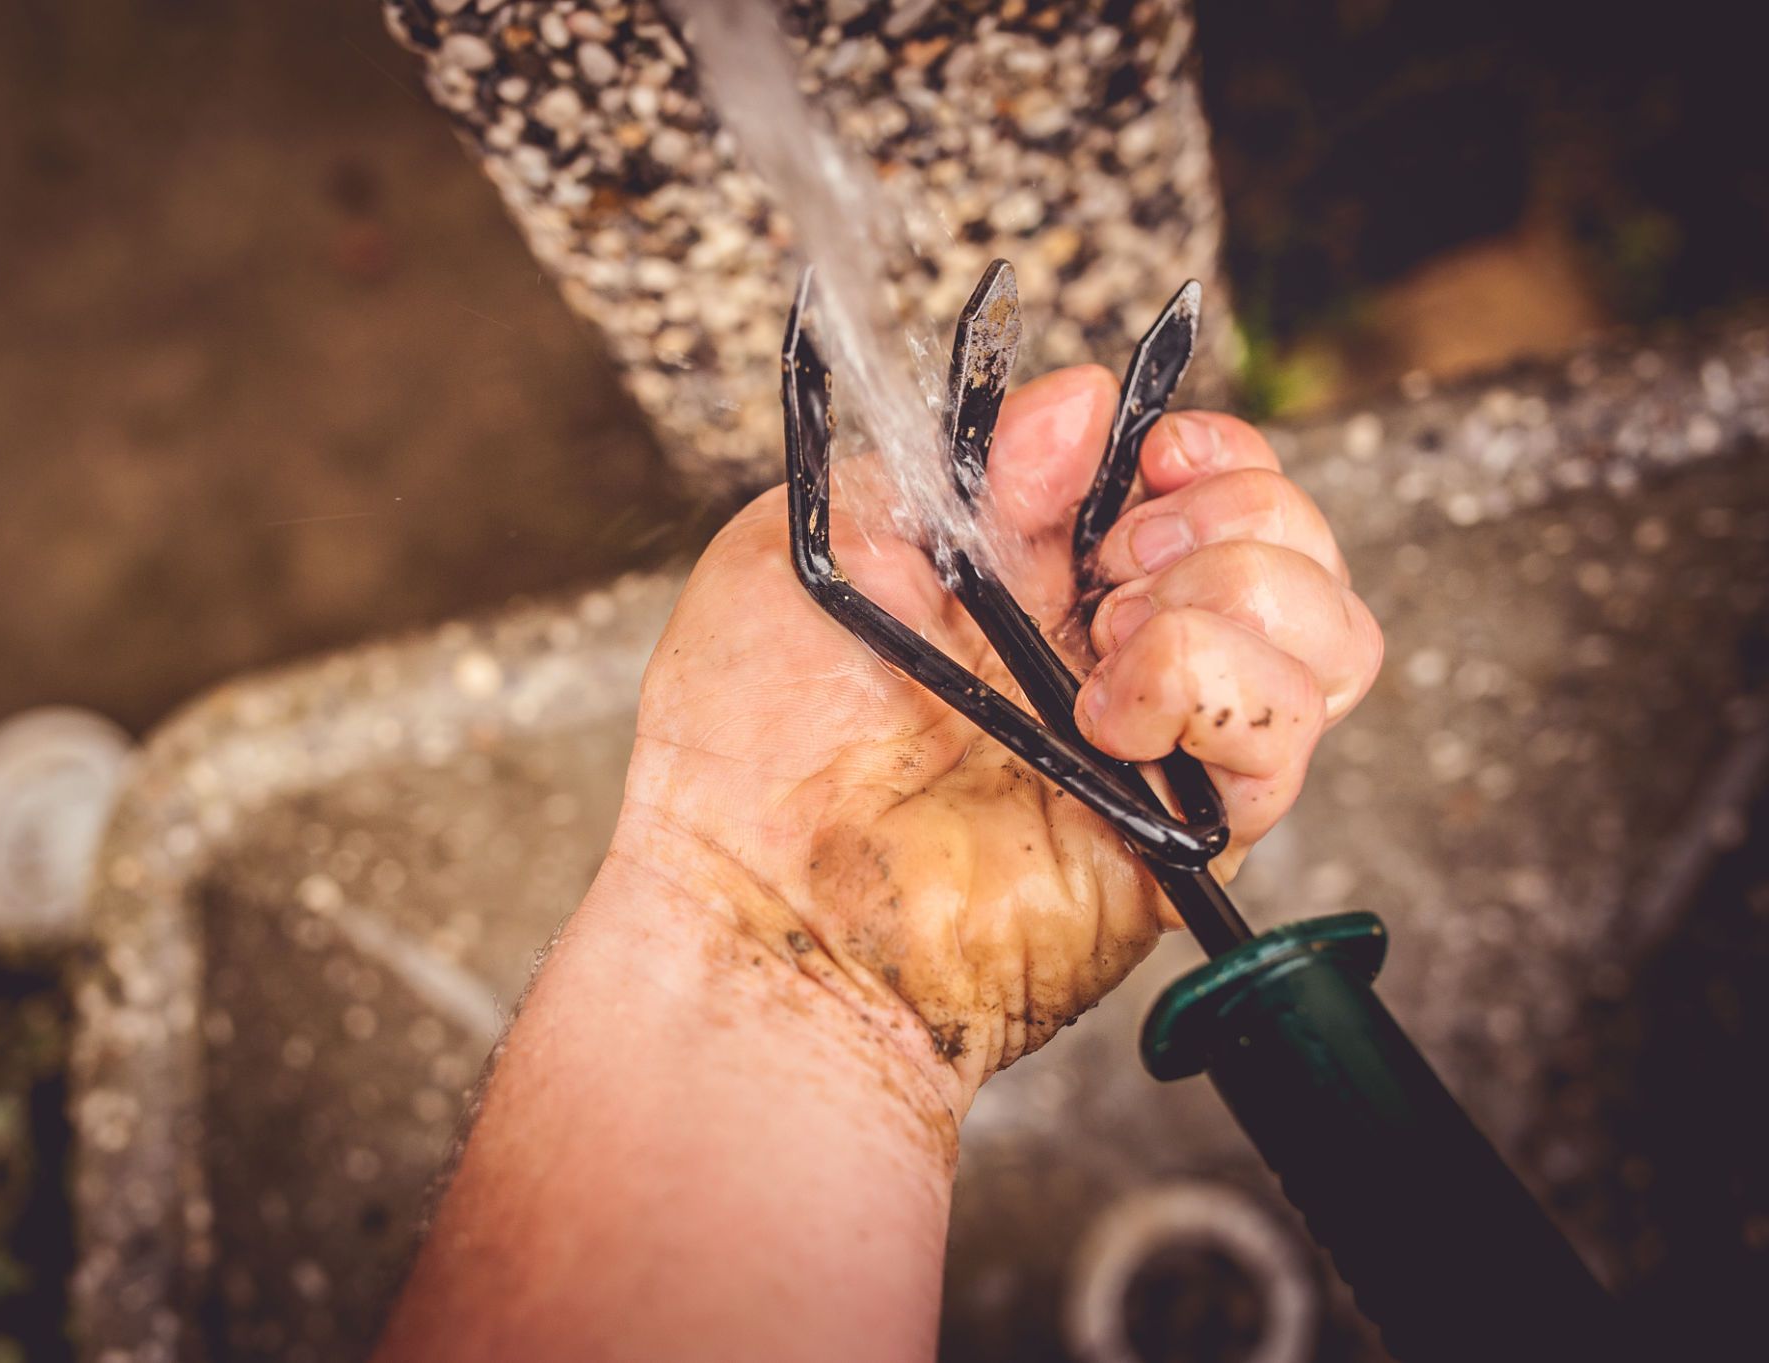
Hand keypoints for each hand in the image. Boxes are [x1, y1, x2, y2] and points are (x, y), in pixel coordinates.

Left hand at [613, 364, 1382, 1113]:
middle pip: (1295, 548)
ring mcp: (1163, 747)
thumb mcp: (829, 533)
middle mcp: (1122, 660)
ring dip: (1232, 596)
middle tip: (1112, 557)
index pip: (1209, 490)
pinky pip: (1281, 733)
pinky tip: (1108, 711)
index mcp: (1045, 581)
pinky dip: (1209, 686)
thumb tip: (1087, 405)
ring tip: (1110, 642)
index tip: (1148, 452)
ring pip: (1329, 634)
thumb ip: (961, 456)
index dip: (1206, 451)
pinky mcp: (1185, 834)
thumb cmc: (748, 734)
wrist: (748, 892)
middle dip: (1230, 510)